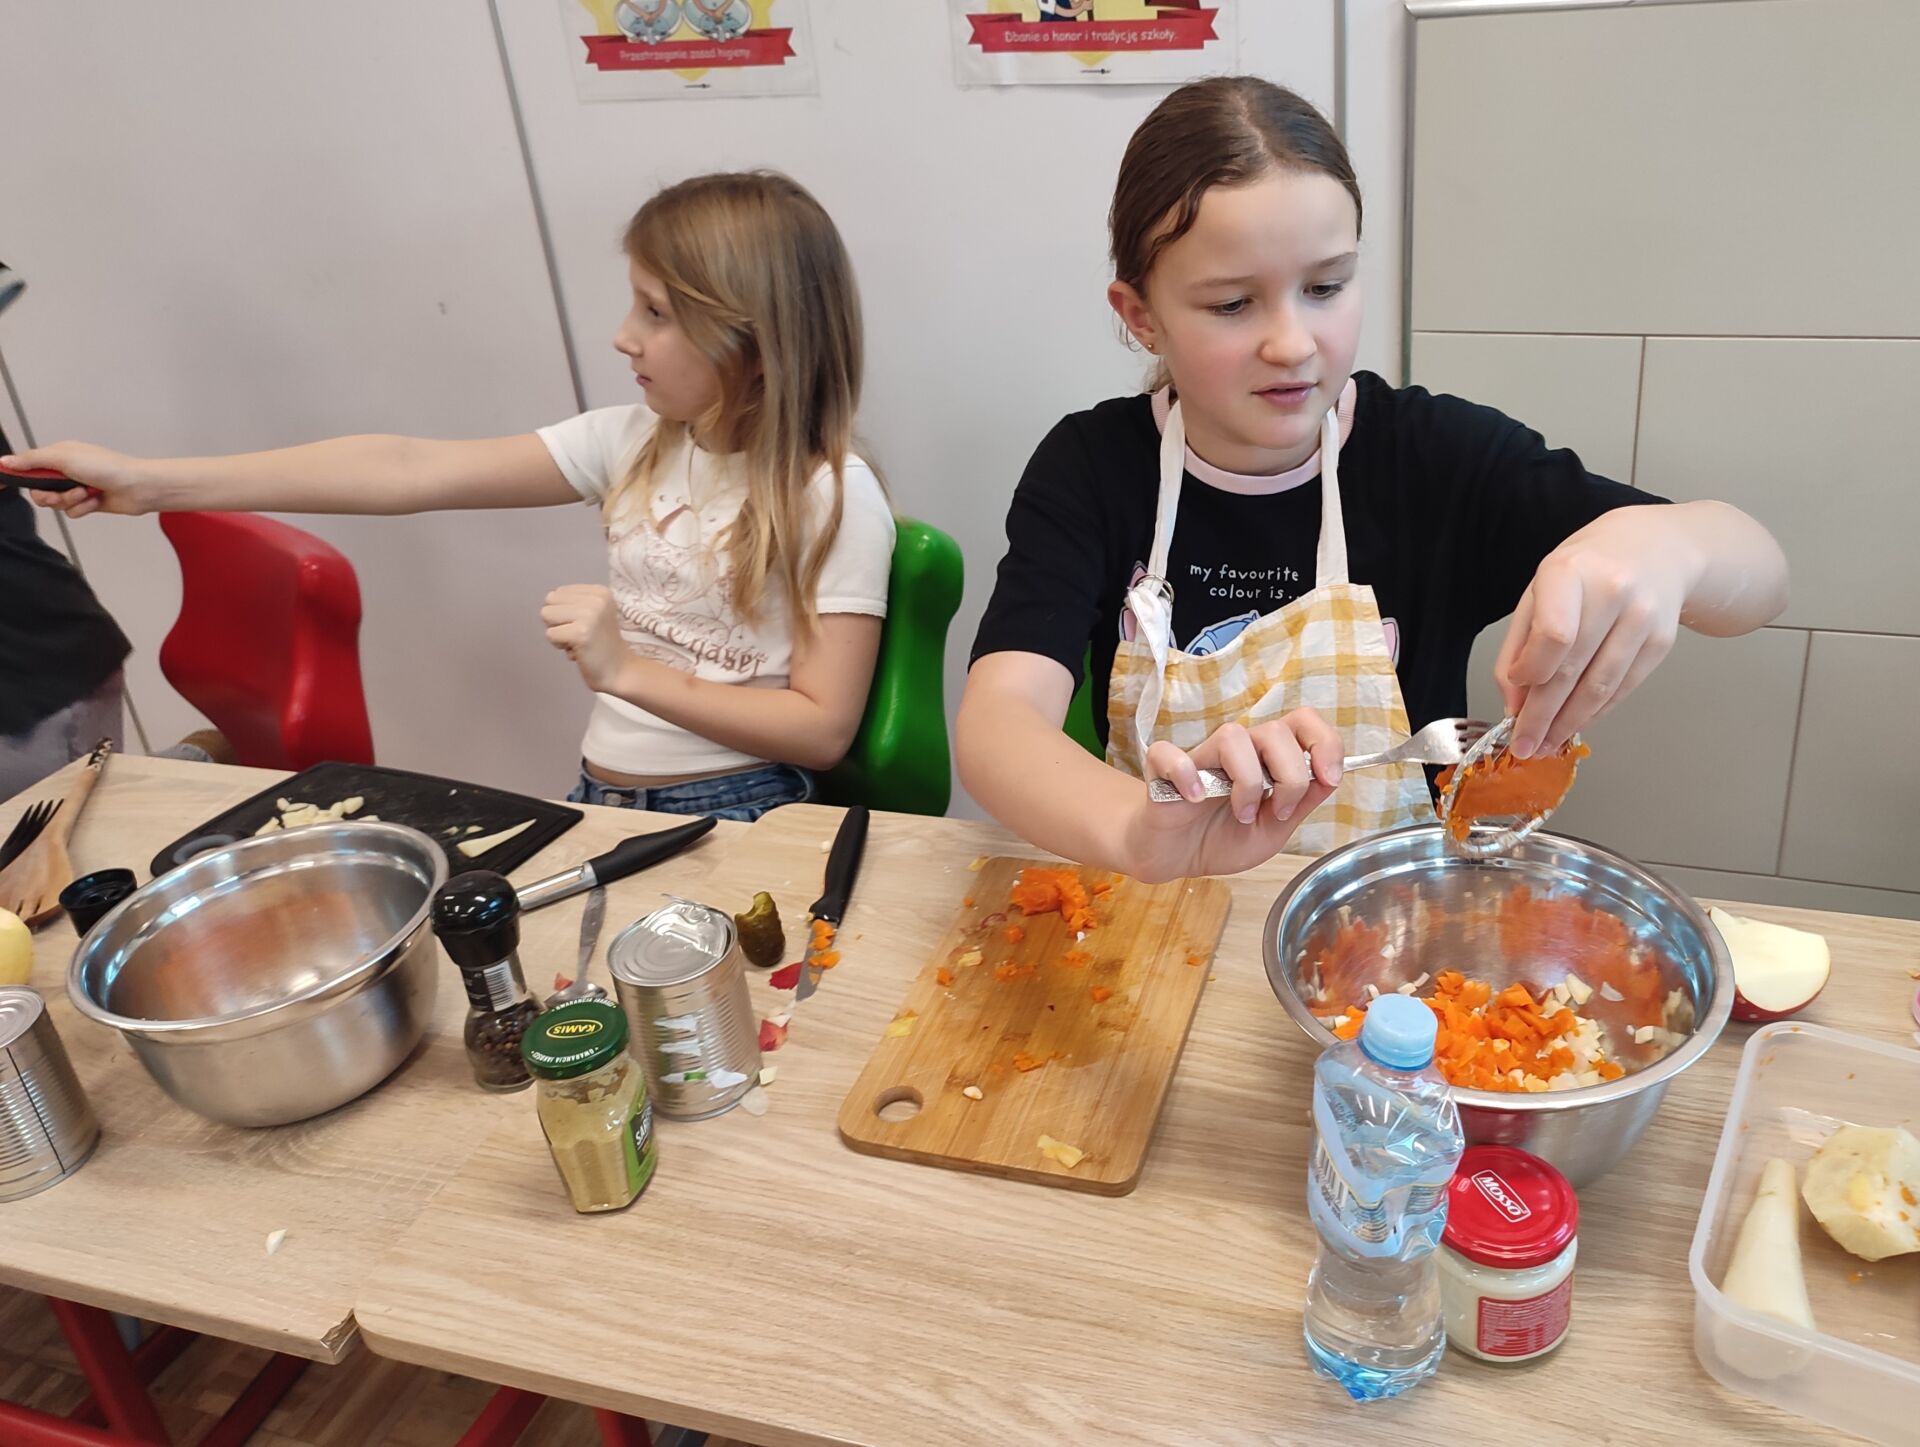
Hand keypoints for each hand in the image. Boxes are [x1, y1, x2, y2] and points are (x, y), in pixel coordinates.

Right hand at [1, 442, 147, 517]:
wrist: (138, 487)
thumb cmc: (108, 467)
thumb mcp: (64, 458)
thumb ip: (33, 461)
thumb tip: (6, 462)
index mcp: (59, 455)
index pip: (28, 466)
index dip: (16, 475)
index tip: (4, 482)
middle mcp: (66, 470)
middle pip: (38, 489)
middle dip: (49, 494)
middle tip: (62, 491)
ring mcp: (77, 487)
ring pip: (55, 503)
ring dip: (69, 500)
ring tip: (86, 493)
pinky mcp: (88, 502)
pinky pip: (72, 511)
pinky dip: (82, 508)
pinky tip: (96, 499)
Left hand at [541, 584, 634, 694]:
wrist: (619, 670)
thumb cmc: (601, 643)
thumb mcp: (594, 612)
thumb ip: (573, 601)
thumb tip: (549, 597)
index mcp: (599, 591)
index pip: (558, 592)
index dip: (564, 611)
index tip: (583, 624)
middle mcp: (596, 599)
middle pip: (550, 601)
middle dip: (558, 620)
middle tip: (578, 632)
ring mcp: (589, 615)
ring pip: (547, 616)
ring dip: (557, 632)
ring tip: (577, 640)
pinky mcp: (580, 633)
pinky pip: (550, 634)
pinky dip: (559, 645)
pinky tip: (577, 649)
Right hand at [1122, 711, 1343, 881]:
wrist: (1176, 857)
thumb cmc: (1222, 838)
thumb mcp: (1273, 831)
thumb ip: (1300, 805)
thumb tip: (1330, 777)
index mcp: (1267, 759)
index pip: (1302, 722)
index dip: (1324, 742)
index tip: (1328, 778)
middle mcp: (1238, 751)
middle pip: (1275, 730)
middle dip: (1290, 776)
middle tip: (1277, 812)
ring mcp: (1201, 758)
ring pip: (1232, 736)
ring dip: (1247, 781)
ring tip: (1241, 813)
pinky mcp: (1163, 770)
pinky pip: (1169, 754)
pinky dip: (1186, 775)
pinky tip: (1194, 799)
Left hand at [1495, 509, 1691, 757]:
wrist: (1657, 549)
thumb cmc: (1587, 570)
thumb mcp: (1541, 590)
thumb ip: (1519, 644)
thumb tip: (1512, 700)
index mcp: (1571, 573)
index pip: (1552, 635)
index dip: (1531, 672)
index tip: (1514, 696)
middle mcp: (1612, 593)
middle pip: (1572, 669)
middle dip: (1542, 716)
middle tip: (1523, 745)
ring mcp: (1642, 618)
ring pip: (1600, 686)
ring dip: (1568, 723)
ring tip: (1544, 745)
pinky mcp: (1661, 642)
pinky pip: (1623, 687)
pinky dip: (1596, 712)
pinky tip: (1575, 725)